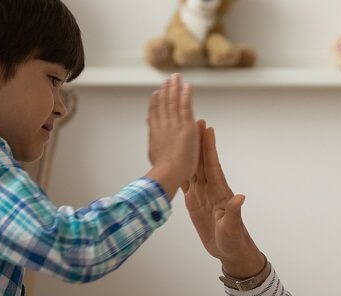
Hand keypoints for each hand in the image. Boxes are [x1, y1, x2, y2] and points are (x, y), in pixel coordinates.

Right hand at [146, 73, 198, 196]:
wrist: (168, 173)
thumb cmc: (163, 172)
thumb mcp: (153, 156)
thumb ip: (154, 145)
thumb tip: (152, 141)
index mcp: (155, 135)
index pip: (155, 115)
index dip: (155, 102)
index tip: (156, 93)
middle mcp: (163, 126)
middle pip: (163, 104)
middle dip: (166, 90)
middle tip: (168, 79)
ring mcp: (174, 125)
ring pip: (173, 102)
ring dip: (174, 88)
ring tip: (176, 77)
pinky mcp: (185, 126)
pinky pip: (185, 107)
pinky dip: (186, 95)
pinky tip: (187, 86)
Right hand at [184, 122, 265, 277]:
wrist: (230, 252)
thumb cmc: (234, 241)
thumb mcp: (232, 229)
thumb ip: (234, 213)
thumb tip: (240, 198)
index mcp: (220, 193)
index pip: (213, 166)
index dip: (209, 147)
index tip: (207, 128)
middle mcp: (210, 190)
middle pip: (201, 161)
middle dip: (197, 142)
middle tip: (193, 120)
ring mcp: (202, 195)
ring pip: (192, 169)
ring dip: (188, 152)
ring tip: (183, 135)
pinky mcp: (194, 203)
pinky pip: (185, 184)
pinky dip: (179, 171)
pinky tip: (173, 161)